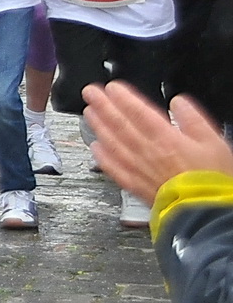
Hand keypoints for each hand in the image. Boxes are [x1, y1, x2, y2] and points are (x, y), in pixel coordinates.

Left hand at [84, 81, 232, 204]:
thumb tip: (179, 102)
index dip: (122, 98)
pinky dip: (102, 157)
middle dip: (103, 106)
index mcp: (166, 139)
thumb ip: (194, 119)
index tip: (110, 88)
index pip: (137, 112)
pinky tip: (95, 148)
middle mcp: (147, 152)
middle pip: (119, 124)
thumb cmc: (213, 180)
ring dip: (98, 126)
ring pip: (112, 143)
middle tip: (89, 93)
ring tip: (88, 113)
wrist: (207, 214)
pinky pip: (113, 168)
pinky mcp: (136, 187)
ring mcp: (139, 170)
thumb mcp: (213, 142)